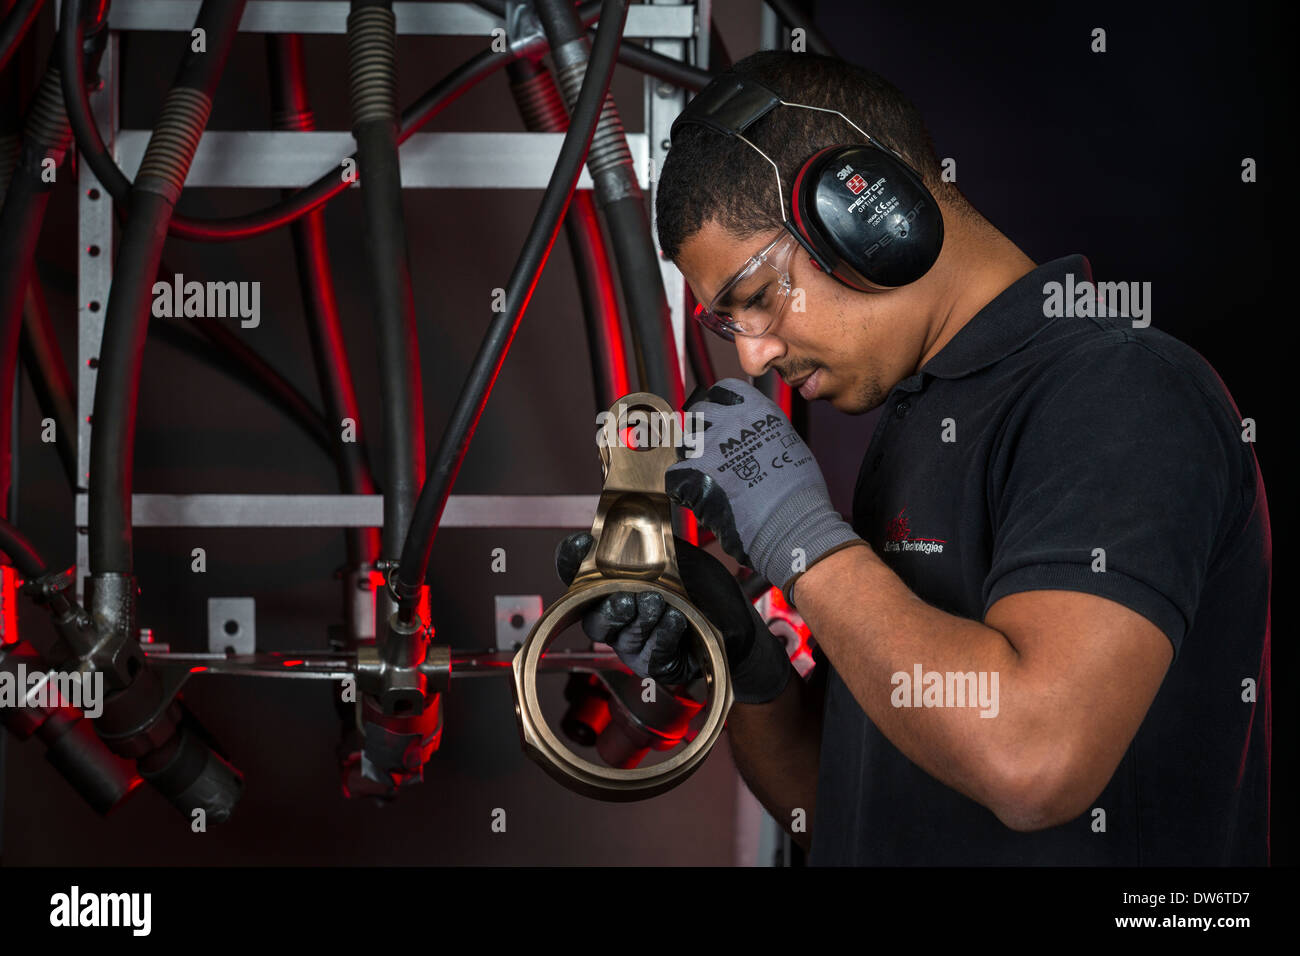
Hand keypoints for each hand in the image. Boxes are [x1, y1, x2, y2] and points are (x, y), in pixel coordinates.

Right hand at [554, 531, 791, 703]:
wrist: (739, 624)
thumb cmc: (704, 589)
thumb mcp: (680, 556)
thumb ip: (655, 539)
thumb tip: (641, 502)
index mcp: (615, 585)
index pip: (577, 573)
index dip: (571, 559)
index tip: (582, 542)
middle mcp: (618, 617)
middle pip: (592, 617)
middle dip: (607, 606)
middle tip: (626, 596)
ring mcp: (634, 645)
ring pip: (622, 638)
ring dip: (640, 620)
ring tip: (660, 603)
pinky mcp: (656, 666)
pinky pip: (651, 655)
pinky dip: (662, 635)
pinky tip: (675, 620)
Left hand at [666, 378, 864, 602]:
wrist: (792, 524)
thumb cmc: (799, 493)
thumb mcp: (789, 444)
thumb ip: (763, 431)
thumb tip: (750, 434)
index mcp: (757, 410)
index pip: (722, 391)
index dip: (718, 406)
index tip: (719, 419)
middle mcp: (730, 422)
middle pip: (698, 414)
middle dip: (702, 432)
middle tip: (713, 456)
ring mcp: (709, 447)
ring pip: (684, 444)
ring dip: (692, 460)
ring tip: (710, 481)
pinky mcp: (694, 475)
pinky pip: (675, 476)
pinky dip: (684, 489)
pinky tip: (701, 499)